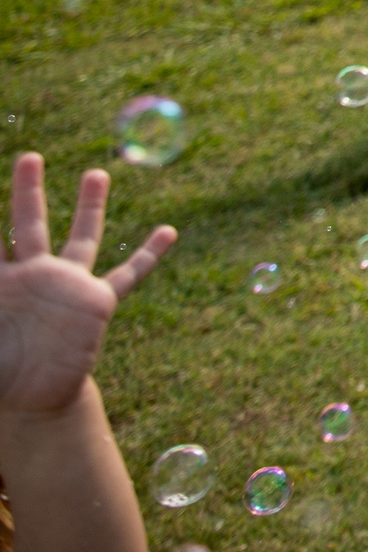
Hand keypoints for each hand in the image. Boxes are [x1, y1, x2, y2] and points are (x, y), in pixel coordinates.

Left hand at [0, 153, 174, 416]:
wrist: (32, 395)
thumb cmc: (0, 371)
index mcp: (1, 282)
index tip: (15, 174)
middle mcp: (35, 275)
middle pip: (30, 224)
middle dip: (28, 190)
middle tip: (29, 156)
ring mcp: (68, 285)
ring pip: (82, 237)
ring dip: (90, 205)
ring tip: (94, 174)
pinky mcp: (97, 302)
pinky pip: (128, 274)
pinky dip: (149, 254)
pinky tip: (168, 232)